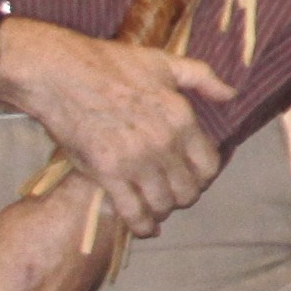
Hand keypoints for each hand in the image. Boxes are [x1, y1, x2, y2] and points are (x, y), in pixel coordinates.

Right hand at [0, 21, 231, 235]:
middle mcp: (164, 144)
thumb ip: (202, 78)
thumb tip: (231, 94)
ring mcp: (136, 161)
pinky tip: (144, 228)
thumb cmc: (110, 64)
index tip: (193, 177)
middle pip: (188, 190)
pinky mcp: (106, 173)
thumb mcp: (164, 62)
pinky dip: (141, 225)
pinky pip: (133, 212)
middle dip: (183, 196)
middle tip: (172, 193)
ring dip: (162, 210)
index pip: (209, 166)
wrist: (59, 74)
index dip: (204, 177)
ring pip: (163, 204)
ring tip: (157, 207)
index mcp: (182, 119)